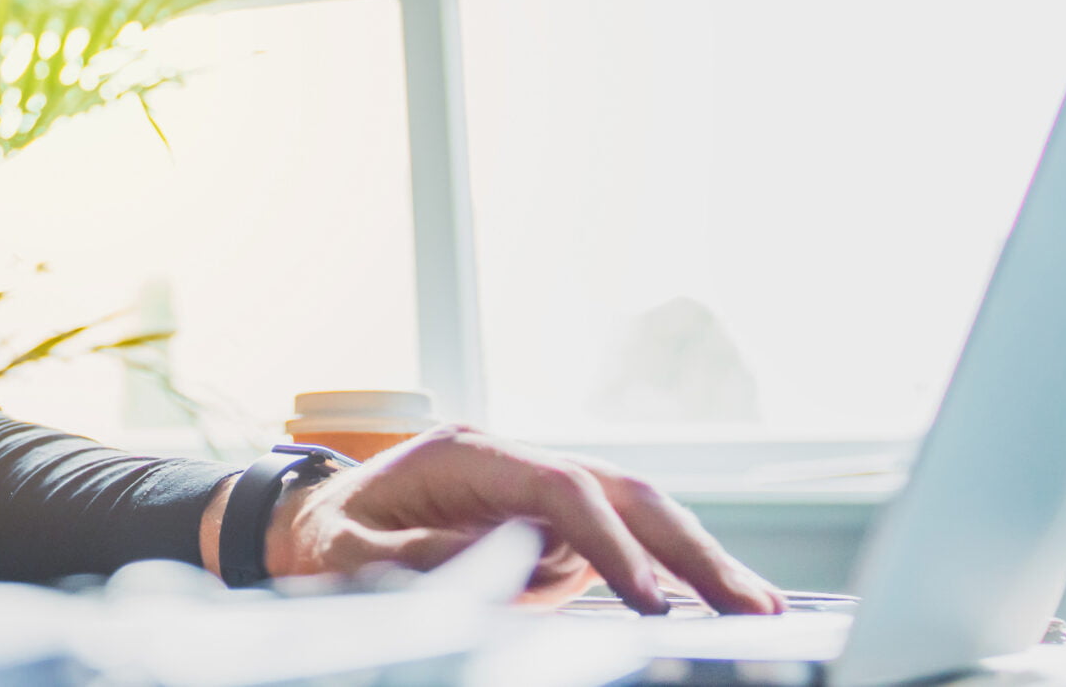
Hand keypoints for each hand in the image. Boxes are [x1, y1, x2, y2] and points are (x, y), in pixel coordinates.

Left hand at [265, 426, 784, 613]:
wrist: (307, 525)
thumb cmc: (326, 538)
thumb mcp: (352, 553)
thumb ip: (427, 555)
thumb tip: (513, 557)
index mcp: (465, 456)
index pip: (560, 490)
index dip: (610, 543)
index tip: (651, 600)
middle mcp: (511, 464)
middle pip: (618, 491)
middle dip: (686, 547)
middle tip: (749, 605)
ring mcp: (534, 493)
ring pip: (635, 514)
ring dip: (695, 559)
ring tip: (757, 609)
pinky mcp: (546, 528)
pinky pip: (621, 544)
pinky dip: (670, 573)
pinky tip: (714, 604)